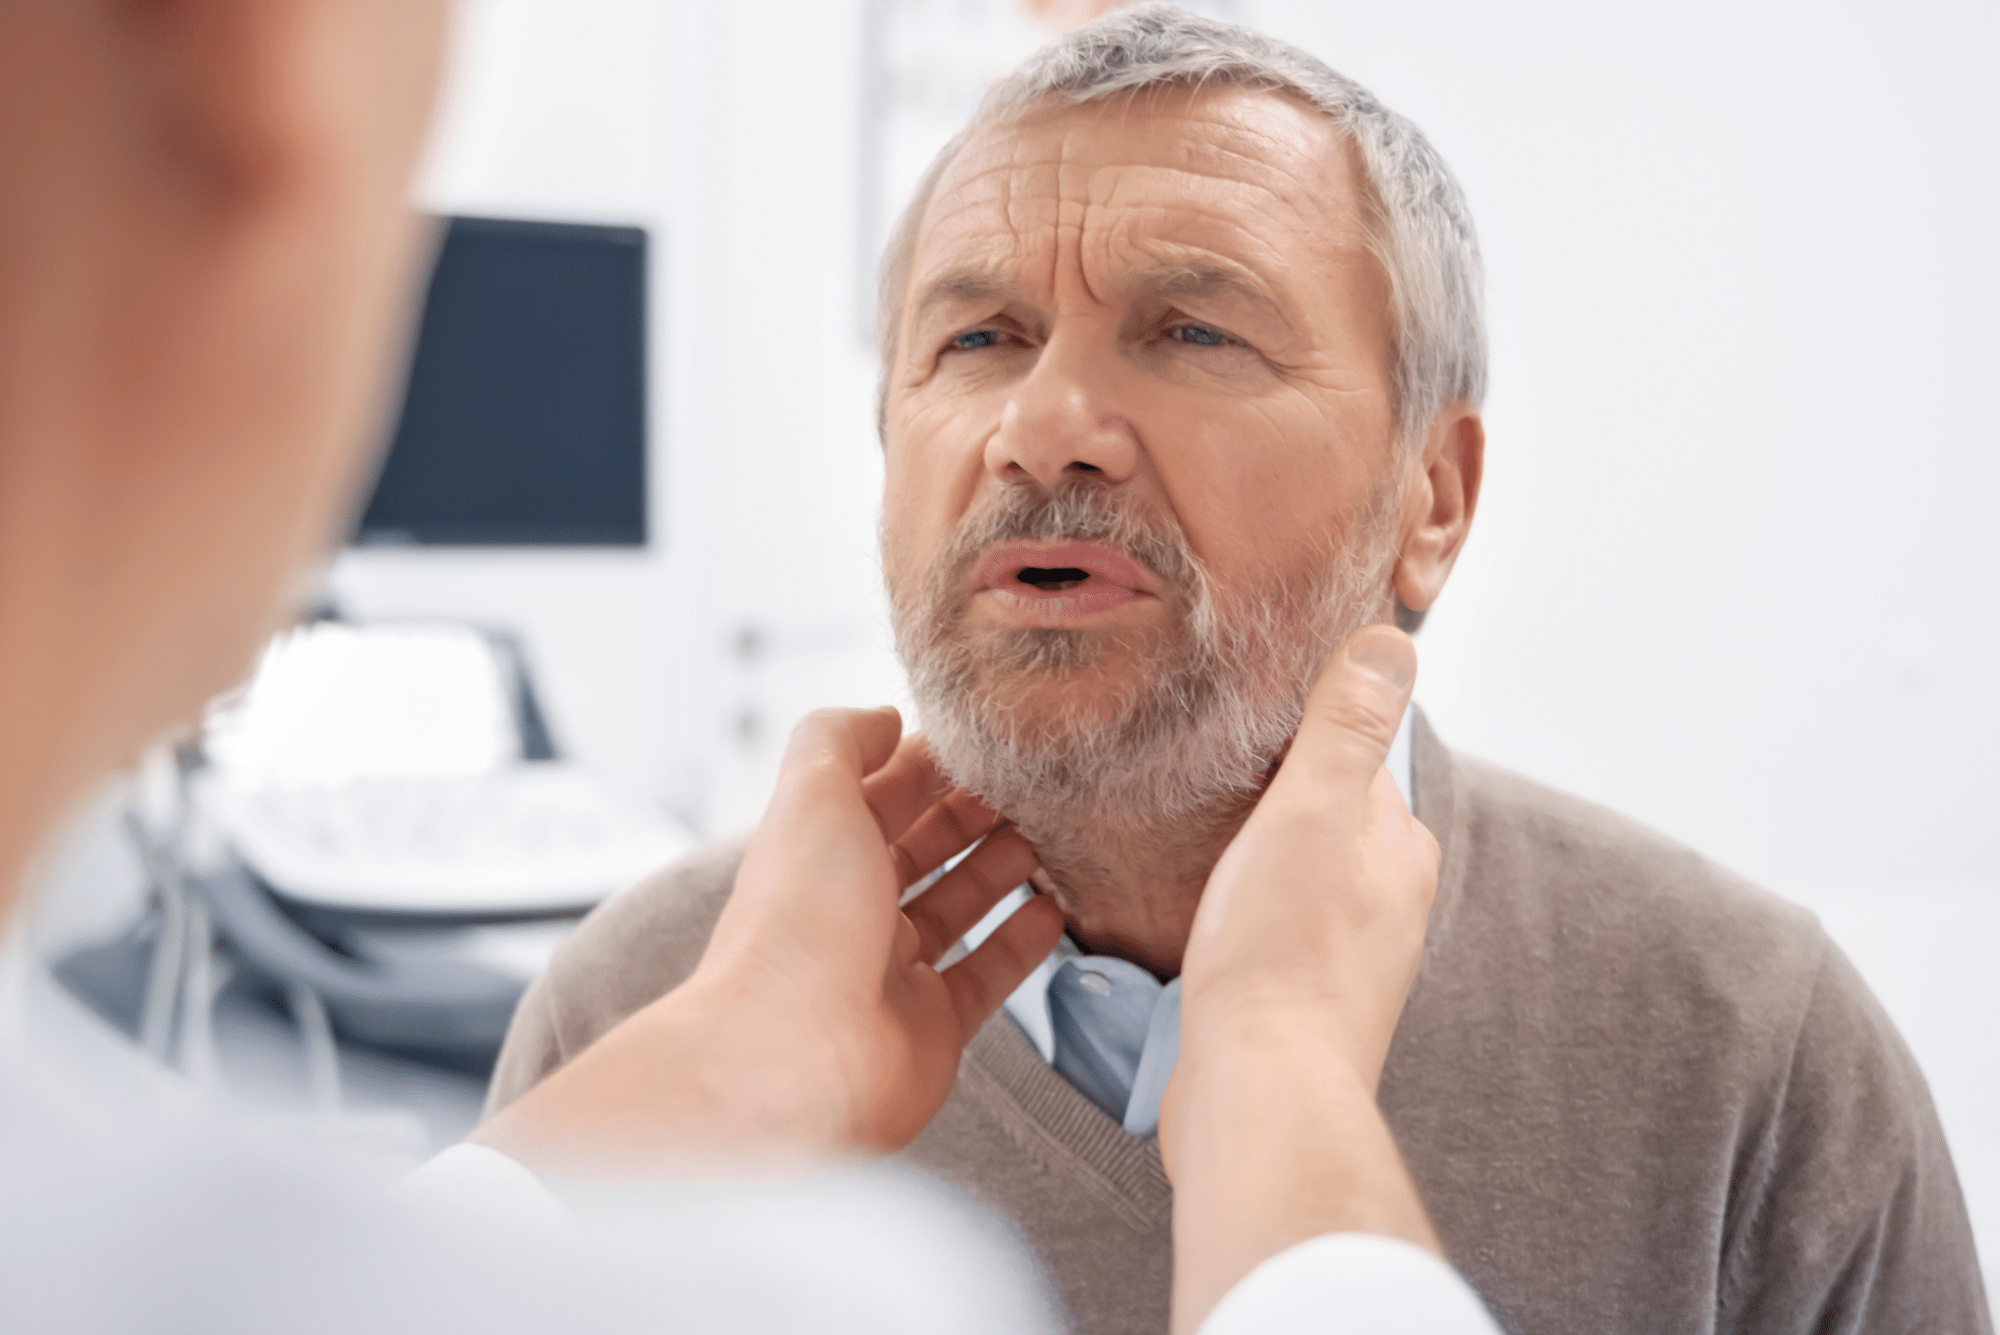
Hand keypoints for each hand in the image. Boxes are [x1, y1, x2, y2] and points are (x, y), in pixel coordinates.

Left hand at [476, 707, 1063, 1172]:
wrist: (792, 1063)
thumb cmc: (797, 927)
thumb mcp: (811, 796)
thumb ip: (841, 739)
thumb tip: (884, 717)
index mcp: (819, 850)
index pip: (880, 791)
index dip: (929, 761)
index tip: (988, 735)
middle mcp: (851, 909)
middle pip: (922, 845)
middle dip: (974, 810)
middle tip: (1036, 780)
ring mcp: (891, 970)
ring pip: (958, 904)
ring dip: (1004, 866)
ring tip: (1055, 831)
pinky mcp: (932, 1026)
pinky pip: (986, 973)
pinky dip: (1022, 941)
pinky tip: (1057, 908)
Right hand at [1161, 625, 1442, 1334]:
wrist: (1257, 1093)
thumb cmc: (1282, 953)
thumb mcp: (1311, 811)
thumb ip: (1346, 726)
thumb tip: (1392, 639)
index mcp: (1398, 850)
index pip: (1356, 759)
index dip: (1302, 731)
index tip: (1244, 711)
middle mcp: (1384, 904)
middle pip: (1323, 817)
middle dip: (1273, 793)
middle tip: (1200, 763)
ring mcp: (1341, 958)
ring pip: (1293, 876)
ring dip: (1250, 854)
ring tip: (1187, 831)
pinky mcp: (1293, 1000)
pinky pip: (1267, 930)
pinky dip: (1236, 908)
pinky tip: (1194, 906)